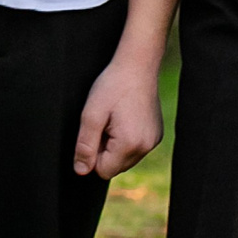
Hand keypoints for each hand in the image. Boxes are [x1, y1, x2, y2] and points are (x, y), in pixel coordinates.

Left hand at [72, 56, 163, 178]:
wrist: (137, 66)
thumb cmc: (112, 86)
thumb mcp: (91, 114)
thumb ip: (85, 145)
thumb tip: (81, 171)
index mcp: (130, 144)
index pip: (103, 171)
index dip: (92, 154)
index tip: (95, 130)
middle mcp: (146, 147)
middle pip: (115, 167)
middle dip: (104, 150)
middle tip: (103, 122)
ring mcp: (154, 142)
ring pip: (125, 159)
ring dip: (114, 145)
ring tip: (113, 119)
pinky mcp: (156, 135)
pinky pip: (135, 149)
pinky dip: (126, 140)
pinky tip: (124, 118)